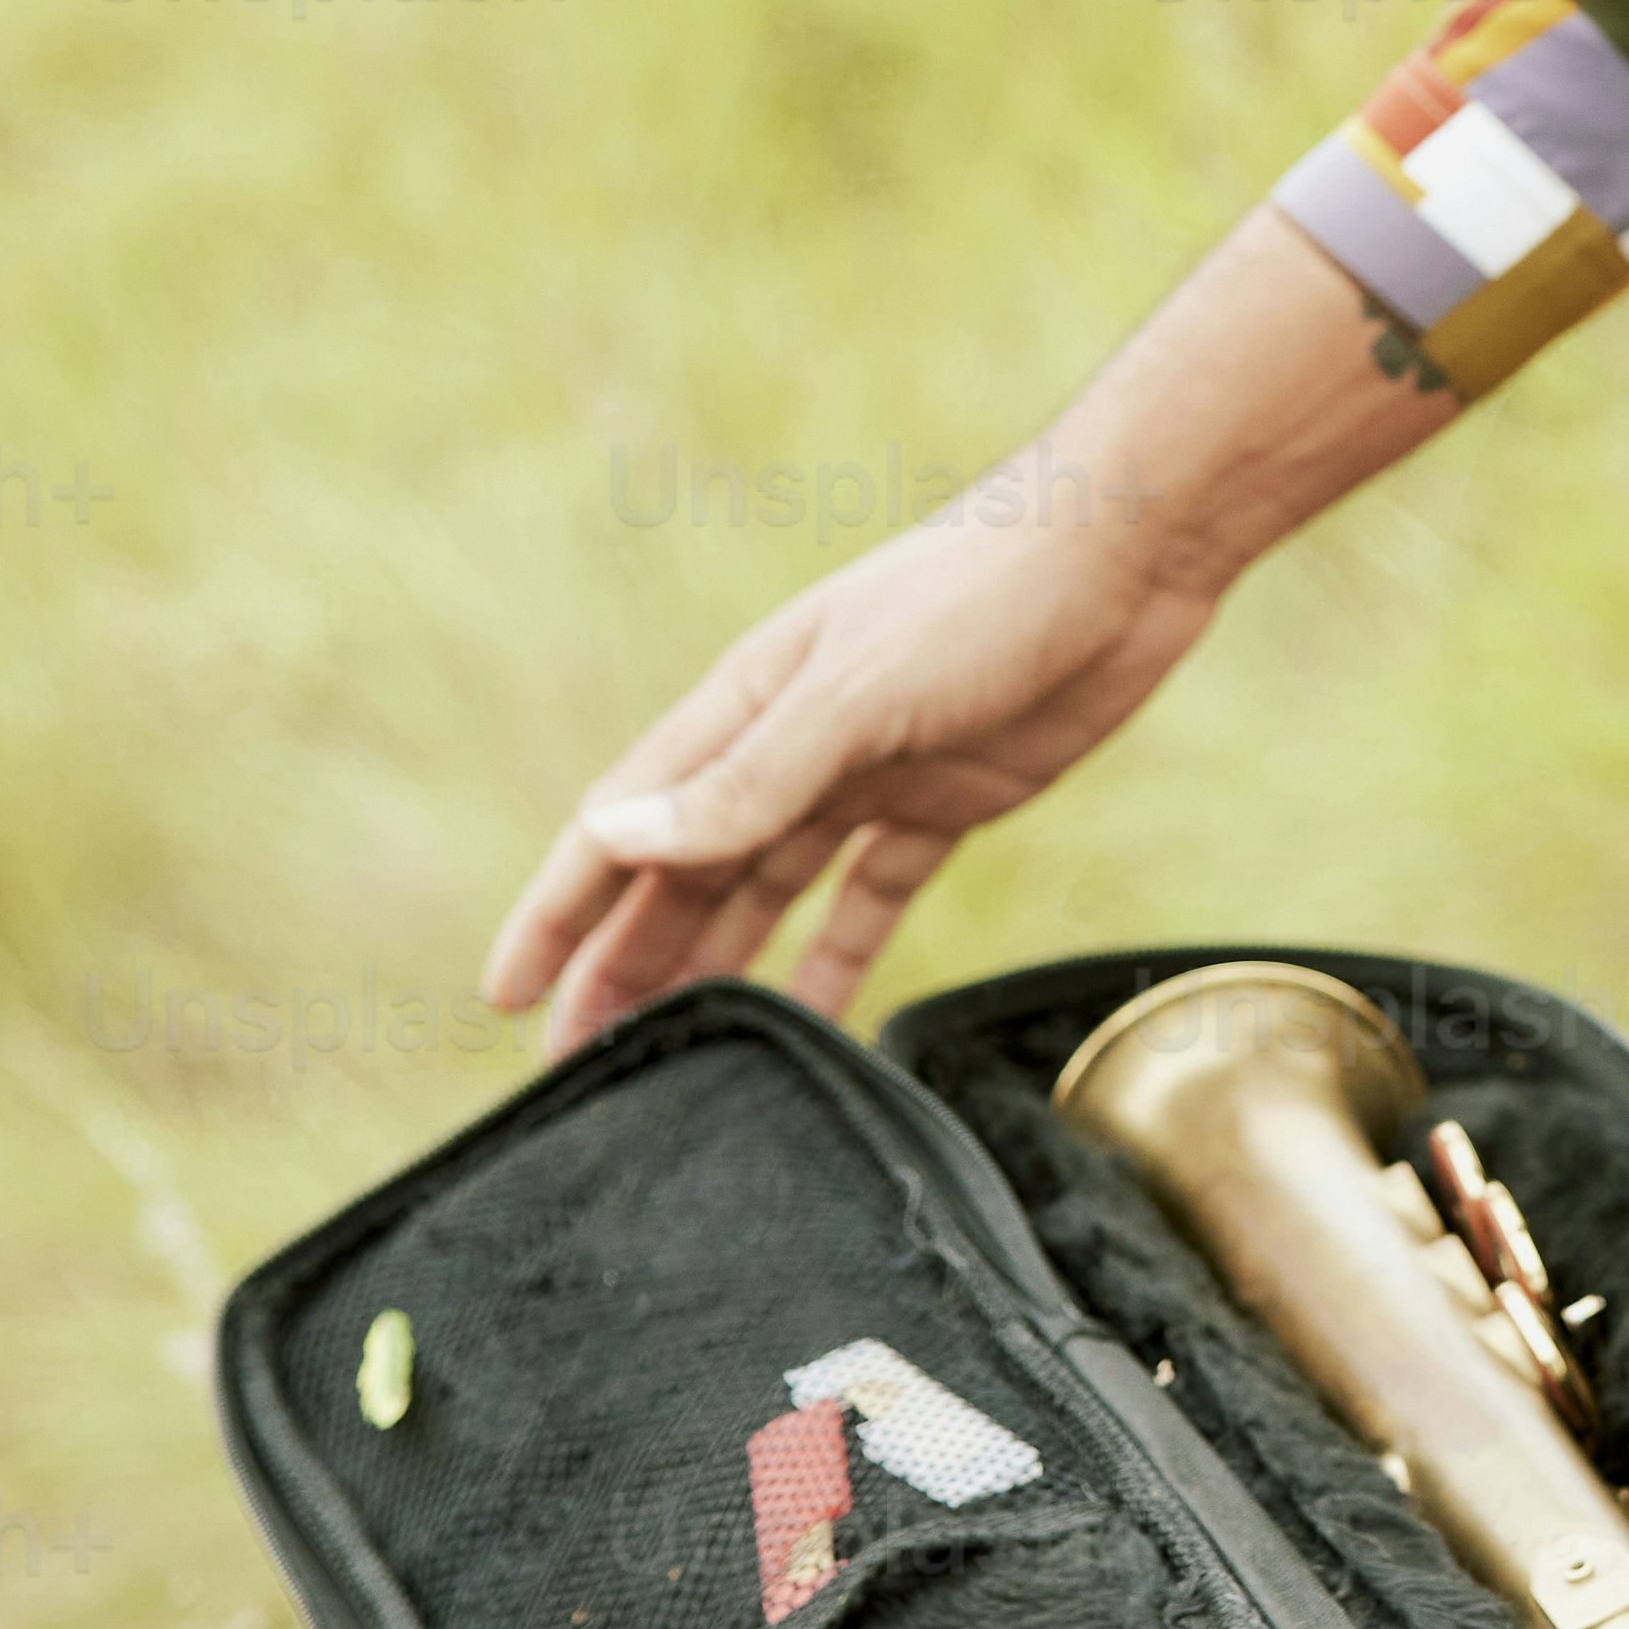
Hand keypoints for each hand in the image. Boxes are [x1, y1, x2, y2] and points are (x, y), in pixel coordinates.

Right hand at [486, 212, 1434, 1056]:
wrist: (1124, 555)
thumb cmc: (979, 596)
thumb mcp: (854, 693)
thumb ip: (746, 778)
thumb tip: (614, 837)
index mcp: (741, 708)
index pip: (620, 828)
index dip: (559, 913)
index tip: (505, 998)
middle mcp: (786, 747)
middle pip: (681, 876)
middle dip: (623, 968)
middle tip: (578, 1072)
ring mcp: (863, 778)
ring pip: (761, 896)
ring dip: (712, 972)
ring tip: (672, 1064)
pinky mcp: (942, 804)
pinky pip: (866, 901)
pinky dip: (833, 964)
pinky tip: (807, 1028)